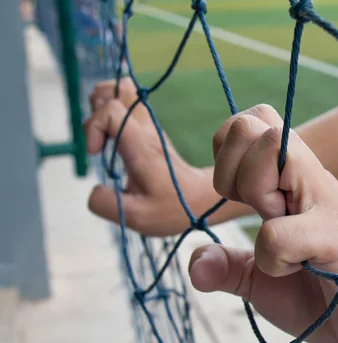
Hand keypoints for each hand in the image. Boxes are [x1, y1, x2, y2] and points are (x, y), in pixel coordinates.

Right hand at [84, 78, 222, 235]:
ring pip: (125, 91)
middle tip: (97, 137)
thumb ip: (107, 203)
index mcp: (141, 146)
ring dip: (103, 105)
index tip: (95, 152)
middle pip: (120, 89)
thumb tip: (94, 188)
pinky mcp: (149, 131)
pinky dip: (112, 111)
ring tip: (101, 134)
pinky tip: (109, 136)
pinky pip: (129, 104)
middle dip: (97, 107)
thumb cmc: (172, 209)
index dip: (93, 126)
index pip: (112, 111)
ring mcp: (150, 127)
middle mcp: (146, 129)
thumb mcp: (136, 217)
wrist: (201, 200)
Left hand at [188, 106, 337, 342]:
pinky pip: (278, 231)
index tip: (242, 199)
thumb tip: (195, 263)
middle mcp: (310, 179)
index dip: (227, 154)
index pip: (248, 123)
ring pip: (271, 147)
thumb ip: (228, 268)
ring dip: (256, 195)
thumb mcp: (262, 281)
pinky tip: (296, 269)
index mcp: (291, 181)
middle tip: (259, 212)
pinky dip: (273, 259)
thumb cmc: (323, 293)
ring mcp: (326, 201)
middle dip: (232, 170)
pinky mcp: (337, 236)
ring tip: (279, 234)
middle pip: (253, 122)